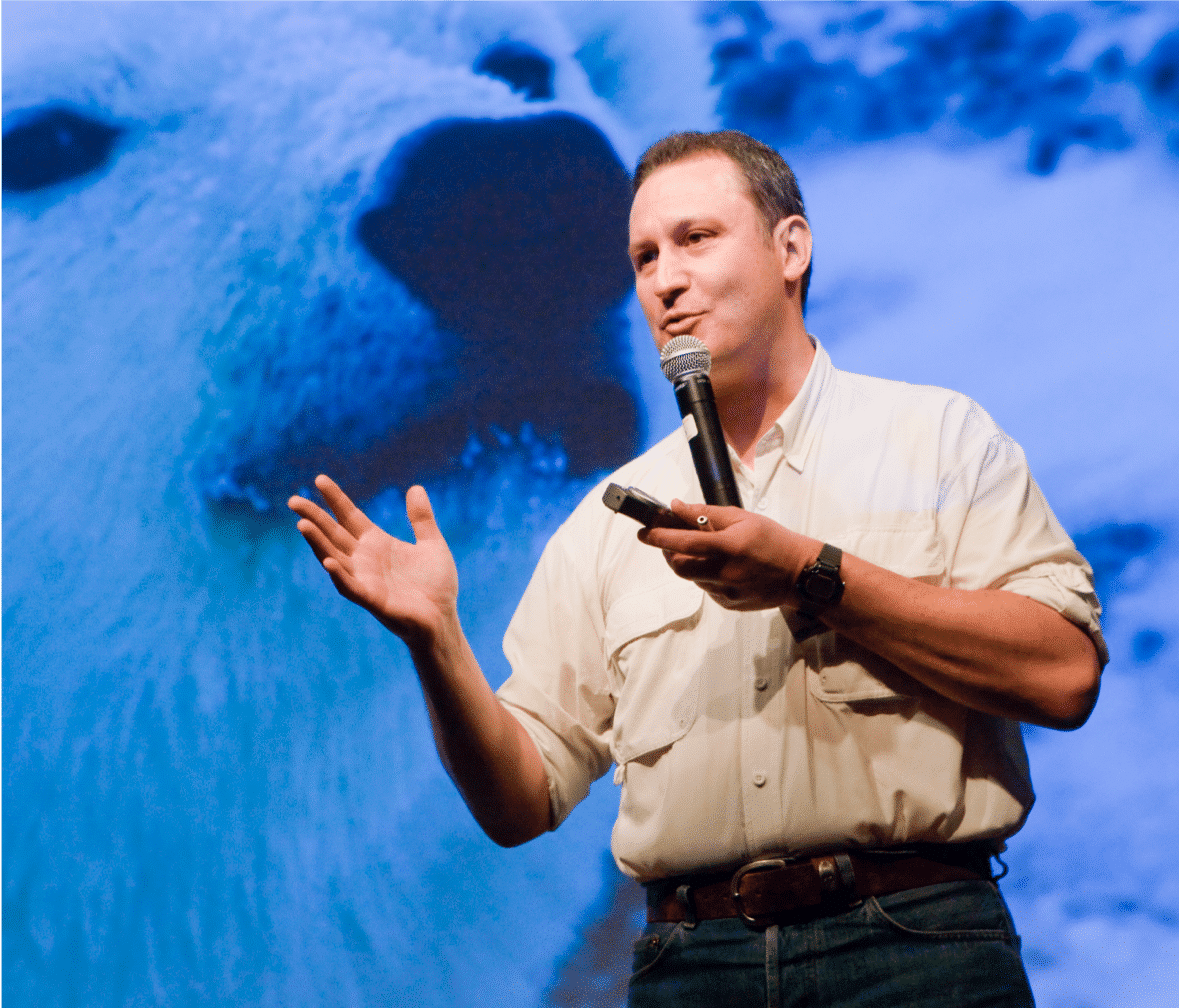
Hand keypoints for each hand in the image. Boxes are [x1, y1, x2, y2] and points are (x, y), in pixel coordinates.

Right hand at [288, 475, 457, 641]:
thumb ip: (422, 519)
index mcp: (377, 543)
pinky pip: (351, 586)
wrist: (443, 620)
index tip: (319, 479)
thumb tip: (415, 488)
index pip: (349, 516)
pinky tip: (329, 562)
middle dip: (314, 518)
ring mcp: (365, 579)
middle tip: (293, 500)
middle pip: (333, 534)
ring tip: (302, 525)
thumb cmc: (436, 586)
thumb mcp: (432, 544)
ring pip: (334, 558)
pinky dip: (339, 575)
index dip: (335, 499)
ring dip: (318, 543)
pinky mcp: (372, 600)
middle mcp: (365, 559)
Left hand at [638, 500, 821, 610]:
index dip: (660, 537)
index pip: (684, 543)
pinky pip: (706, 589)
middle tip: (668, 542)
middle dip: (668, 553)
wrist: (799, 574)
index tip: (644, 532)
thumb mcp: (743, 518)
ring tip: (701, 552)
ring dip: (688, 564)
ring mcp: (727, 592)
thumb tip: (676, 507)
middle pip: (680, 567)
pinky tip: (719, 567)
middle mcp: (725, 572)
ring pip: (692, 578)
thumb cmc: (773, 540)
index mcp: (729, 546)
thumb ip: (706, 513)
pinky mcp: (729, 604)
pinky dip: (704, 576)